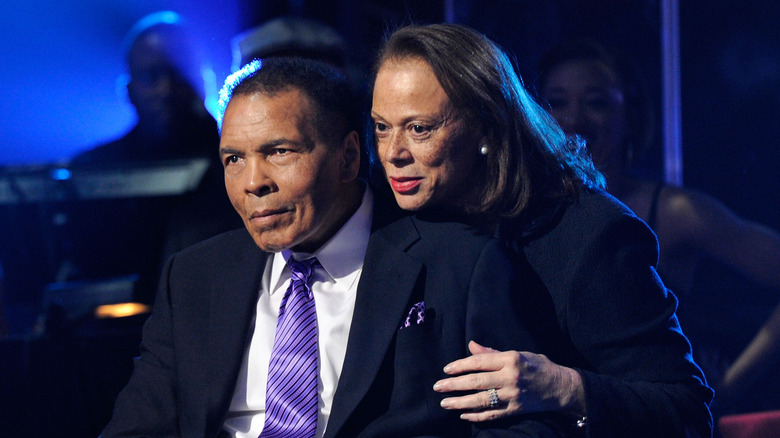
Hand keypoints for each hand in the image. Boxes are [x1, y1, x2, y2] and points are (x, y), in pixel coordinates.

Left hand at [433, 341, 584, 421]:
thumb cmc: (538, 365)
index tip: (446, 369)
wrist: (561, 387)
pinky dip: (477, 416)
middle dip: (454, 385)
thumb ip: (493, 353)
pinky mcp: (516, 410)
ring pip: (482, 400)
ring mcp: (513, 396)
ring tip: (445, 403)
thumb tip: (471, 346)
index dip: (461, 366)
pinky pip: (492, 415)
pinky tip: (464, 415)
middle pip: (477, 381)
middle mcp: (510, 377)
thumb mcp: (517, 353)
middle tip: (438, 387)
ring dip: (460, 403)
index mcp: (510, 359)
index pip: (479, 362)